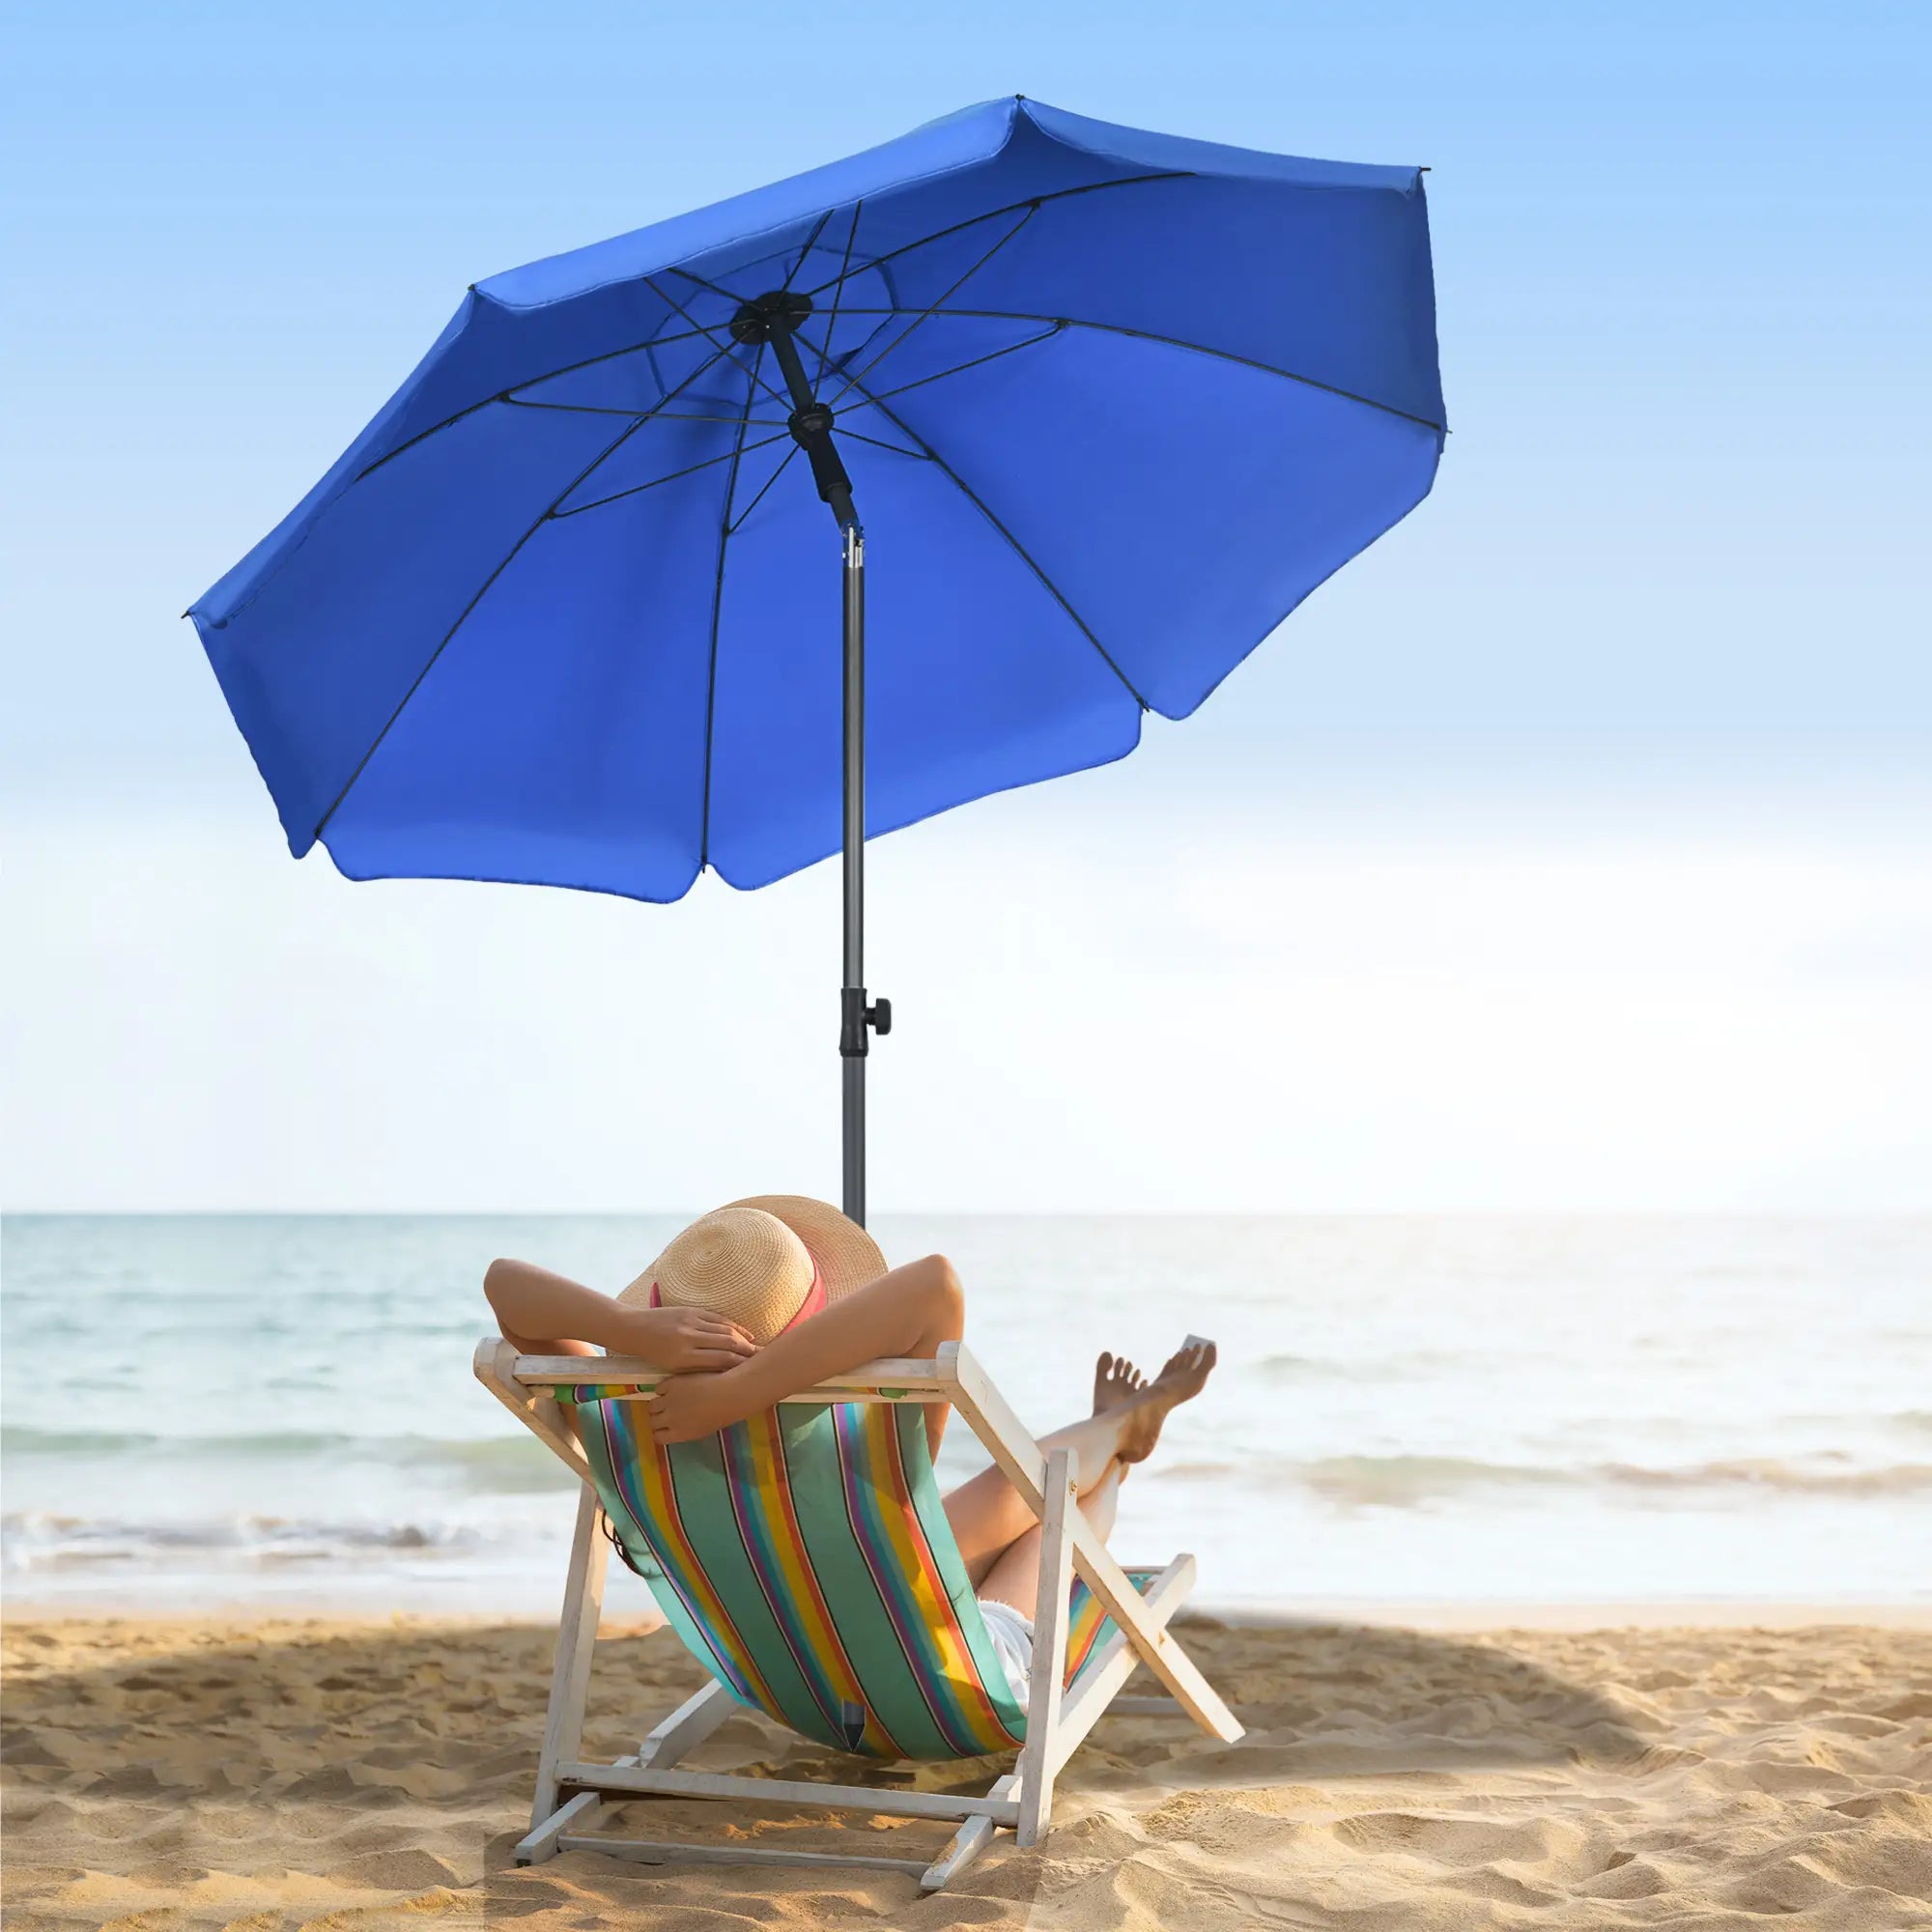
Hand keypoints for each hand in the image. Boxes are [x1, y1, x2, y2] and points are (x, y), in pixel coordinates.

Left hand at [625, 1306, 756, 1372]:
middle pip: (727, 1344)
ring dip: (744, 1339)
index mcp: (683, 1357)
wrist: (634, 1329)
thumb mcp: (672, 1367)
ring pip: (725, 1330)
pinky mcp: (692, 1310)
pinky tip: (744, 1334)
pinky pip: (718, 1318)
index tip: (752, 1372)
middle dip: (747, 1352)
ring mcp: (692, 1322)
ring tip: (756, 1348)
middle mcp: (690, 1338)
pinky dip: (734, 1326)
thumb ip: (697, 1369)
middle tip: (762, 1359)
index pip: (720, 1360)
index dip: (739, 1365)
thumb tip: (722, 1374)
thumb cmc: (652, 1354)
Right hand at [649, 1367, 750, 1444]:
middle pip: (653, 1421)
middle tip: (665, 1411)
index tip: (664, 1427)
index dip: (660, 1431)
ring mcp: (669, 1400)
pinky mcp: (671, 1384)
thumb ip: (687, 1430)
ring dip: (658, 1403)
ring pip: (652, 1405)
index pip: (658, 1437)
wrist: (728, 1394)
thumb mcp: (703, 1430)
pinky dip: (663, 1388)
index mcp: (679, 1434)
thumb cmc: (723, 1414)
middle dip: (657, 1418)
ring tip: (667, 1399)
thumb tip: (678, 1427)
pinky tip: (673, 1387)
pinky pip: (659, 1388)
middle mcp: (670, 1419)